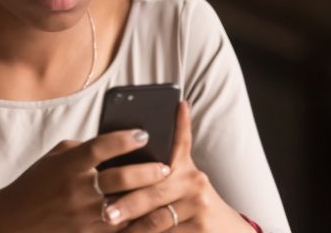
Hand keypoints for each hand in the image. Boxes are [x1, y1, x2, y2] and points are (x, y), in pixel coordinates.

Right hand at [0, 128, 171, 232]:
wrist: (13, 222)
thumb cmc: (36, 185)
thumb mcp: (54, 159)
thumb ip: (82, 150)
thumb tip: (116, 143)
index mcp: (68, 165)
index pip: (100, 147)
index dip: (124, 139)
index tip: (144, 133)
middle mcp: (76, 190)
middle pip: (120, 177)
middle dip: (148, 171)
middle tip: (166, 166)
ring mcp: (83, 216)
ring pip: (126, 206)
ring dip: (149, 198)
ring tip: (166, 191)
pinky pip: (120, 228)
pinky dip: (138, 221)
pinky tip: (152, 215)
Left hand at [105, 101, 254, 231]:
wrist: (225, 229)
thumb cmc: (192, 202)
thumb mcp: (182, 178)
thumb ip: (163, 163)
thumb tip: (147, 128)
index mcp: (185, 167)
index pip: (178, 141)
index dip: (175, 124)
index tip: (167, 109)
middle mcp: (194, 181)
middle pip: (153, 190)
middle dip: (127, 202)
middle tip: (105, 211)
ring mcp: (199, 204)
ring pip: (157, 217)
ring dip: (132, 226)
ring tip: (110, 226)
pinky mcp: (201, 227)